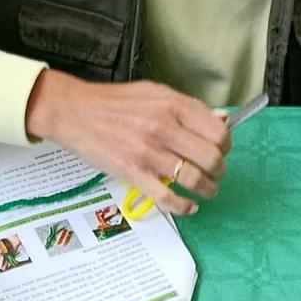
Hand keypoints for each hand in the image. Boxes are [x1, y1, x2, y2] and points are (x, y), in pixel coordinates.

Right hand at [24, 71, 230, 215]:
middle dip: (219, 171)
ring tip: (206, 191)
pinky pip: (168, 197)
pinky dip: (184, 207)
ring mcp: (149, 152)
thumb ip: (188, 108)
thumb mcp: (154, 94)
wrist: (75, 111)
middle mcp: (165, 127)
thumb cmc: (114, 103)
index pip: (218, 131)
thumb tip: (221, 120)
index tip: (221, 151)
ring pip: (195, 179)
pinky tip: (188, 206)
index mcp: (173, 105)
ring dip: (207, 190)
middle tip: (215, 174)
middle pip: (212, 158)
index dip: (226, 146)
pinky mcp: (133, 173)